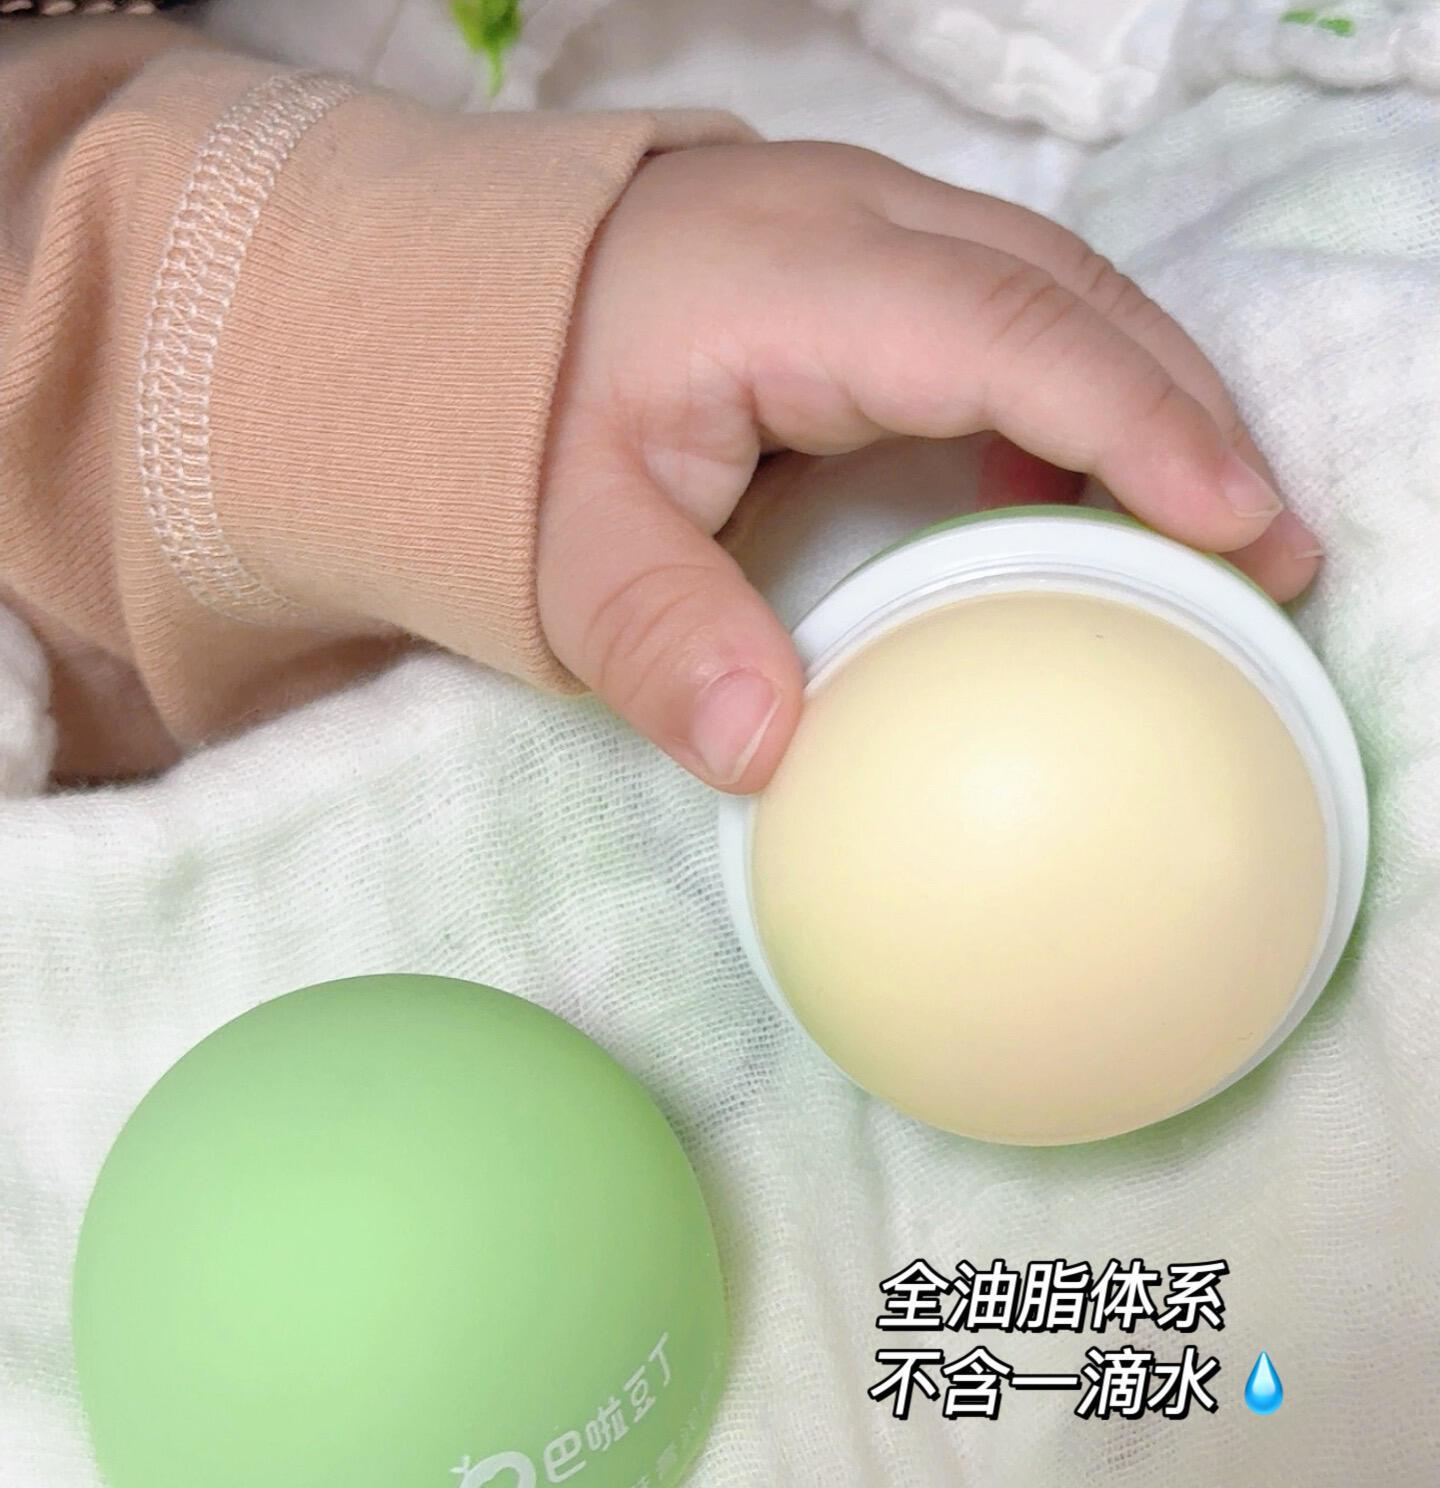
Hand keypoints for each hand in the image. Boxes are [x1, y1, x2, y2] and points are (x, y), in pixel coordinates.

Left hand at [537, 141, 1319, 791]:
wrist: (454, 314)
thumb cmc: (509, 417)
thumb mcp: (557, 543)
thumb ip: (657, 638)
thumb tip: (768, 751)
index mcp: (791, 285)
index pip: (1008, 334)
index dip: (1137, 423)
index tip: (1235, 523)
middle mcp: (853, 226)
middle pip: (1072, 298)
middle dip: (1189, 419)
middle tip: (1272, 554)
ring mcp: (870, 228)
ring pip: (1063, 290)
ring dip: (1153, 400)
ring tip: (1218, 530)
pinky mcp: (872, 260)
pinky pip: (1018, 306)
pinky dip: (1084, 391)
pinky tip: (1089, 487)